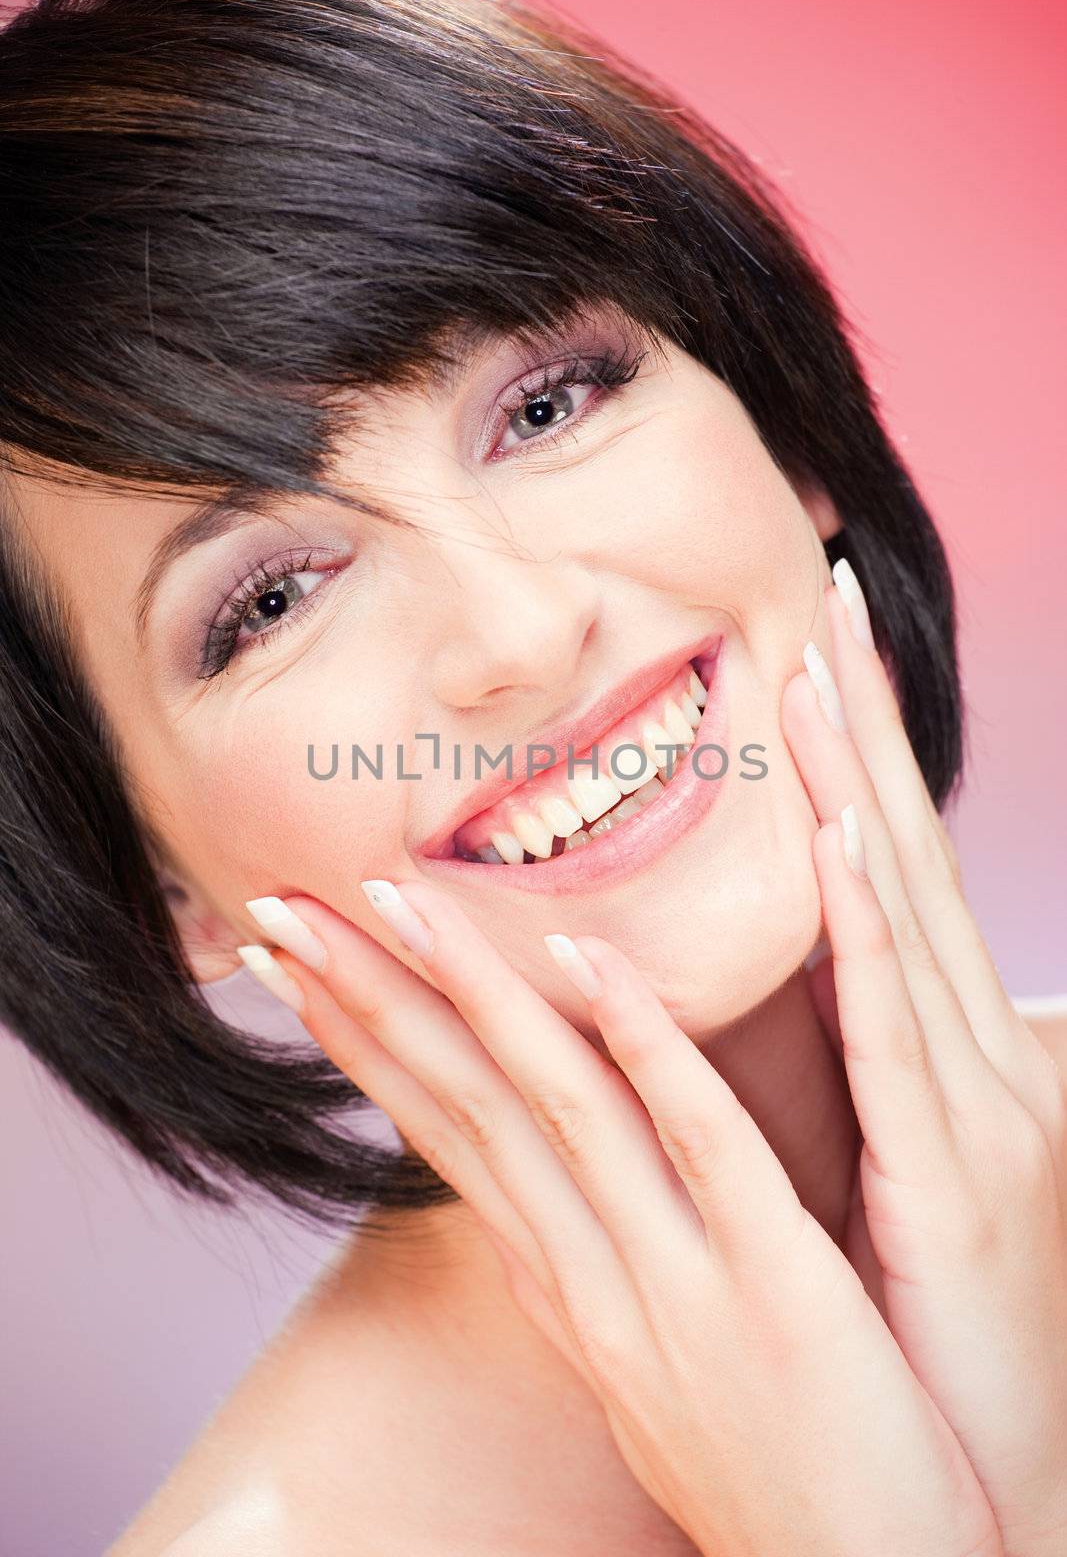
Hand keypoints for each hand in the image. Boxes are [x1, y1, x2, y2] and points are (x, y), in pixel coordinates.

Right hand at [244, 902, 999, 1542]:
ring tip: (401, 899)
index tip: (300, 966)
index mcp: (564, 1287)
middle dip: (368, 1001)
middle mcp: (593, 1279)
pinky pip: (701, 1141)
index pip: (445, 1138)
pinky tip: (586, 957)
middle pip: (465, 1108)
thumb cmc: (778, 1467)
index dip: (365, 1045)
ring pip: (555, 1106)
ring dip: (472, 991)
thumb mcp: (648, 1363)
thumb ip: (592, 1264)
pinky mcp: (777, 1288)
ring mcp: (675, 1283)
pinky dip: (643, 1041)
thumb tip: (536, 1199)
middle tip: (283, 910)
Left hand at [777, 560, 1066, 1556]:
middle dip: (864, 731)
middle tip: (822, 607)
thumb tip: (820, 993)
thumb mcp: (900, 1170)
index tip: (810, 659)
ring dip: (859, 789)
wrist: (991, 1481)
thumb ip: (867, 1072)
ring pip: (904, 915)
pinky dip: (871, 930)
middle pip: (904, 861)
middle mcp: (975, 1058)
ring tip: (813, 673)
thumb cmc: (939, 1319)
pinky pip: (900, 1031)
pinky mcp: (955, 1178)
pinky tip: (841, 838)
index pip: (891, 879)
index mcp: (949, 1054)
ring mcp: (976, 1110)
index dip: (857, 764)